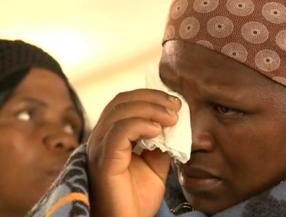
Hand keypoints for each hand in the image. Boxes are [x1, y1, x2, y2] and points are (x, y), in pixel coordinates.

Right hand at [87, 89, 180, 216]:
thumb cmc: (137, 197)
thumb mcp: (156, 164)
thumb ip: (161, 143)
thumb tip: (172, 123)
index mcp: (112, 136)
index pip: (125, 102)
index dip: (150, 97)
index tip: (175, 103)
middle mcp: (101, 138)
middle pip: (121, 101)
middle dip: (152, 98)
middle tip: (176, 106)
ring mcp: (100, 149)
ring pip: (119, 112)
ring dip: (150, 109)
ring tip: (171, 117)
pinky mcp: (104, 161)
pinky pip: (118, 133)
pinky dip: (139, 124)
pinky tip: (157, 130)